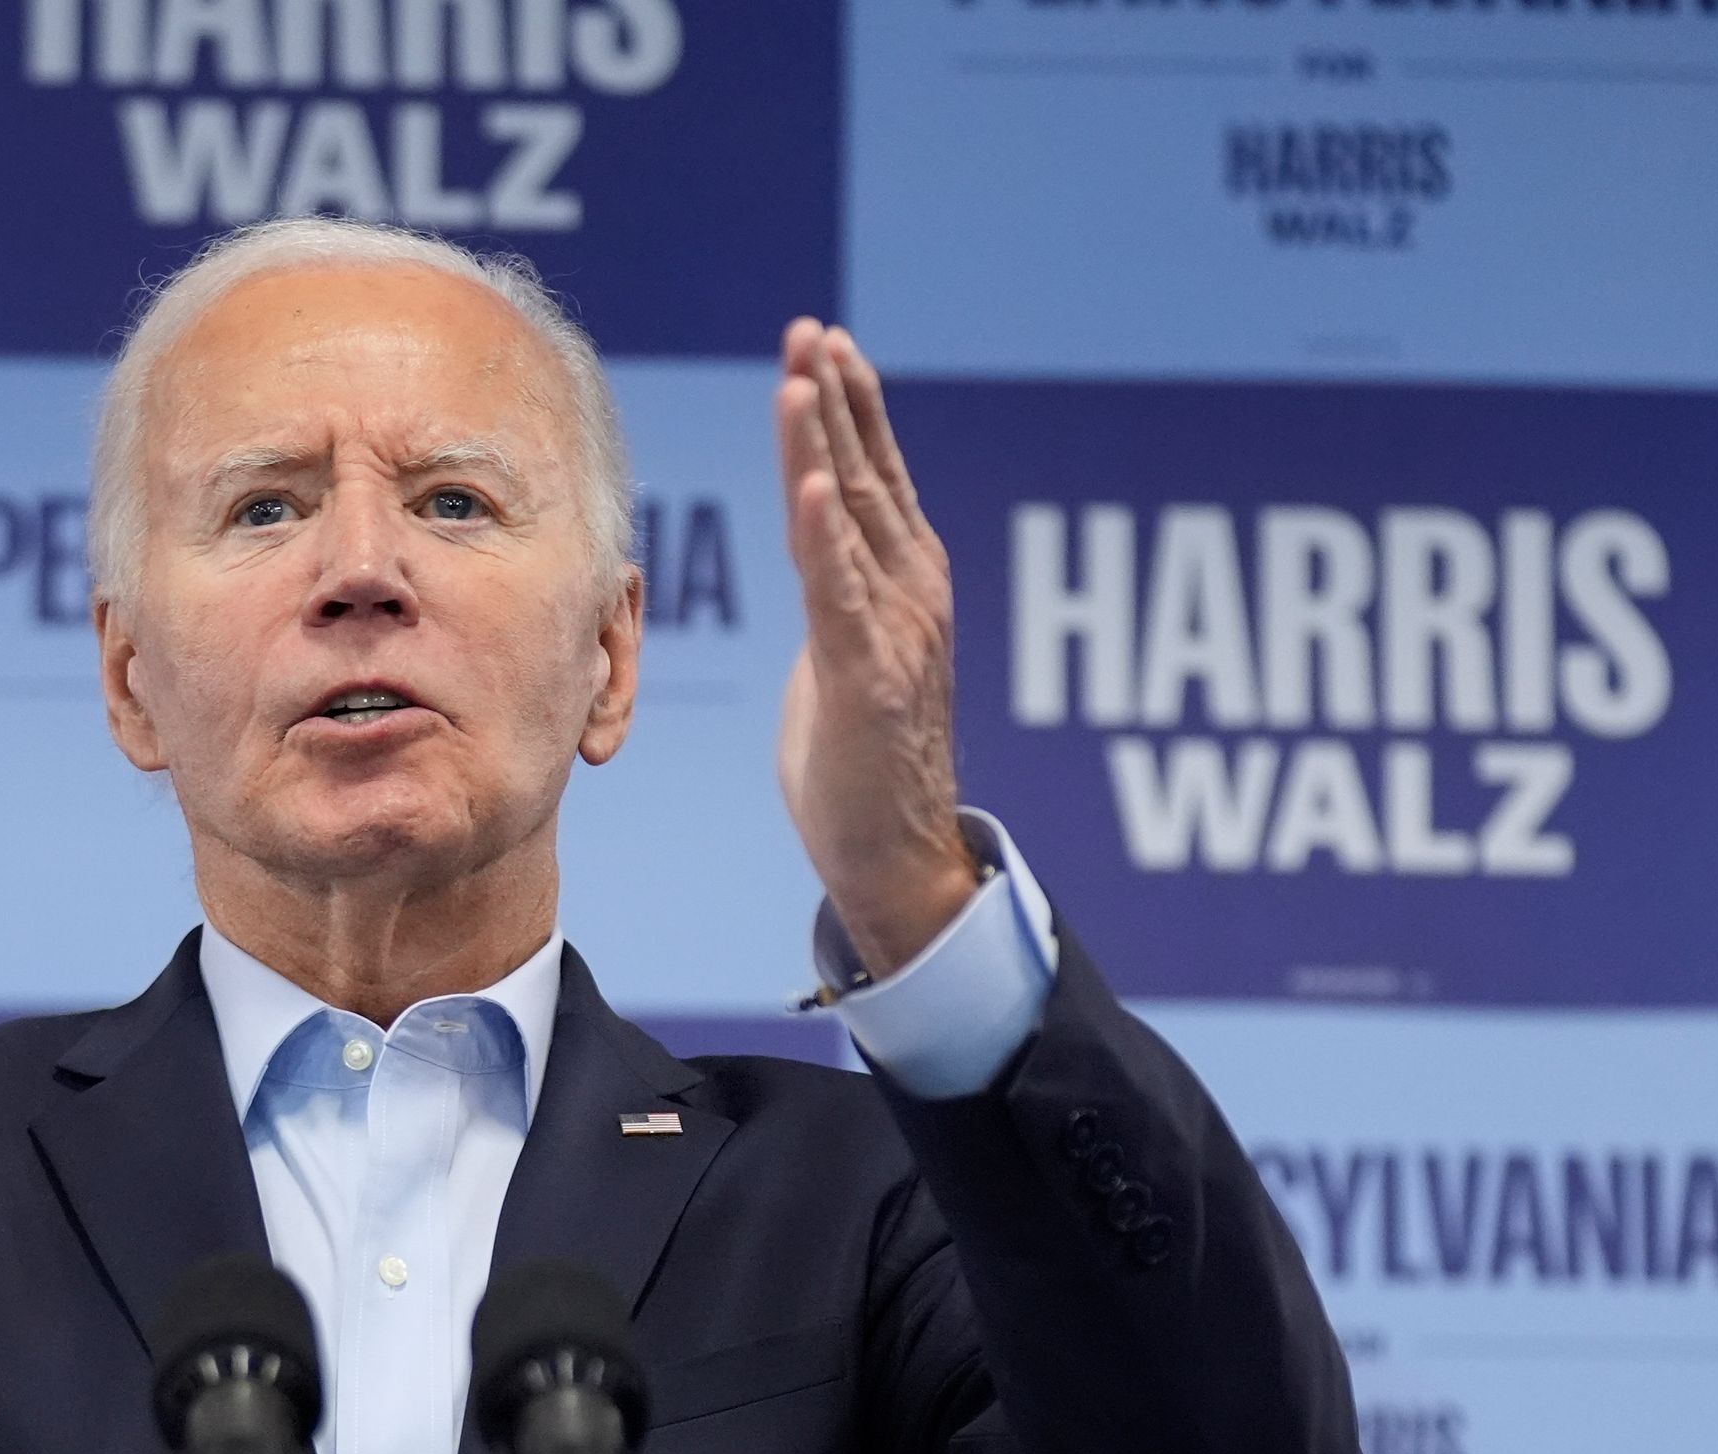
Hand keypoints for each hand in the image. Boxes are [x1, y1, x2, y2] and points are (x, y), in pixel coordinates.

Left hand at [774, 320, 973, 979]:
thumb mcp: (845, 658)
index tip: (822, 344)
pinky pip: (841, 594)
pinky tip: (815, 482)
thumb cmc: (862, 767)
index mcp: (905, 586)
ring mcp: (896, 635)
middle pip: (866, 478)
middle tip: (811, 331)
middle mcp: (912, 595)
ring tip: (805, 377)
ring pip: (854, 521)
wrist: (895, 858)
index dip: (849, 408)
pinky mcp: (868, 681)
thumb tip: (821, 554)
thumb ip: (839, 598)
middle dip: (835, 401)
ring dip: (827, 444)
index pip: (873, 477)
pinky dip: (827, 535)